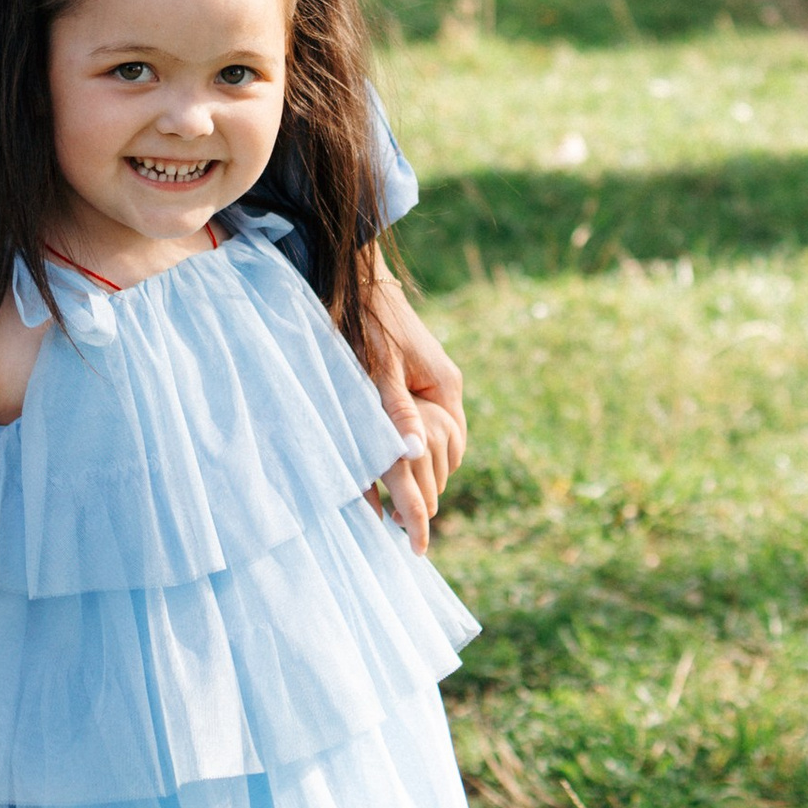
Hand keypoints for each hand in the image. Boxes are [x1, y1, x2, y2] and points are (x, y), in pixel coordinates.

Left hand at [366, 268, 468, 552]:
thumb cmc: (367, 321)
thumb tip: (412, 454)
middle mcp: (446, 389)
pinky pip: (423, 424)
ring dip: (418, 468)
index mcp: (445, 388)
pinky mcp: (418, 379)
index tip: (410, 528)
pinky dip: (410, 446)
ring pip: (437, 442)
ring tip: (391, 502)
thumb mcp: (379, 369)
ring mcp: (434, 383)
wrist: (360, 278)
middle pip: (446, 453)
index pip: (447, 454)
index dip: (427, 491)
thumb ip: (396, 412)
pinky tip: (385, 461)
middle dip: (425, 484)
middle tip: (397, 523)